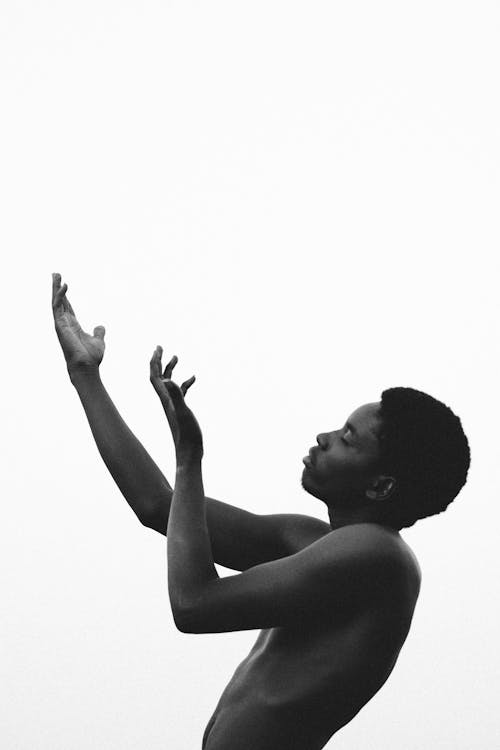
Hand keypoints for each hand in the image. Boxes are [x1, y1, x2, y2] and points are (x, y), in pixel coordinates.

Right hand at [52, 273, 104, 373]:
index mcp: (73, 325)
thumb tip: (100, 326)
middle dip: (57, 288)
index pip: (67, 307)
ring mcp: (61, 324)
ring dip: (55, 288)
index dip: (65, 296)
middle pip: (60, 301)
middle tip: (56, 274)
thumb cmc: (91, 357)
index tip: (63, 284)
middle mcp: (65, 323)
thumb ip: (98, 332)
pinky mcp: (59, 325)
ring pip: (56, 302)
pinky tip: (64, 286)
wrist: (87, 366)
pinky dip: (60, 296)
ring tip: (56, 274)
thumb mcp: (98, 340)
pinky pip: (58, 307)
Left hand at [150, 346, 202, 462]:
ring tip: (176, 357)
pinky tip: (193, 379)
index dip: (154, 361)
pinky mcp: (182, 411)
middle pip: (159, 377)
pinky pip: (181, 393)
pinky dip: (185, 383)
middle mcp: (166, 401)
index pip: (155, 376)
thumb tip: (168, 379)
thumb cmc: (186, 435)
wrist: (189, 454)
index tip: (158, 348)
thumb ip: (176, 396)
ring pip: (169, 383)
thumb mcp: (183, 412)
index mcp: (165, 399)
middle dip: (159, 361)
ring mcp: (174, 406)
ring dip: (170, 369)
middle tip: (160, 347)